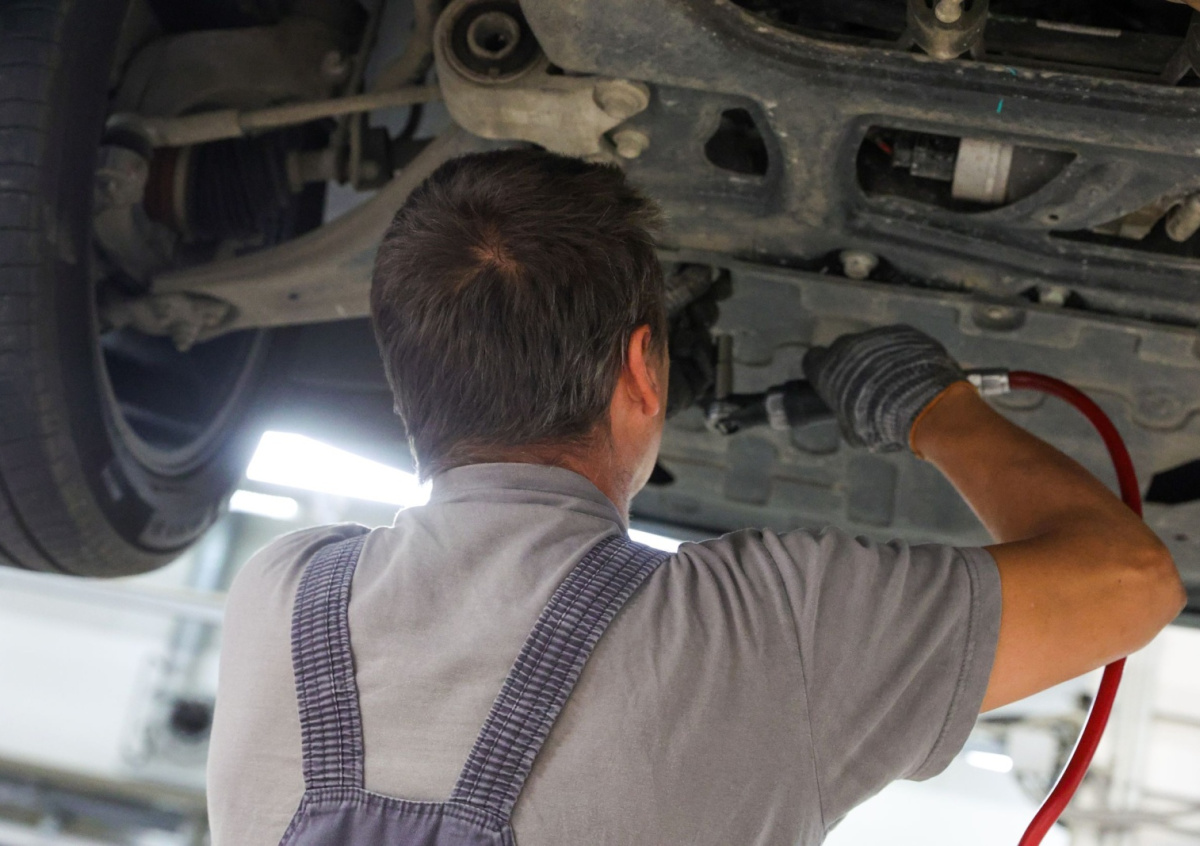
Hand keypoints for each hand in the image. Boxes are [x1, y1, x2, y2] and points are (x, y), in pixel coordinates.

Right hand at [802, 324, 966, 451]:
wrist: (925, 404)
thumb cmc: (881, 423)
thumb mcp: (854, 431)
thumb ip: (846, 417)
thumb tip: (853, 419)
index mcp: (825, 369)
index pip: (812, 361)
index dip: (821, 370)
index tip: (831, 381)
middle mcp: (846, 346)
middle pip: (844, 350)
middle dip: (853, 365)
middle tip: (869, 387)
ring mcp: (876, 335)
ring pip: (874, 346)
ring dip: (881, 360)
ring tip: (898, 384)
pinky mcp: (905, 332)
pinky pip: (900, 342)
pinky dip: (905, 354)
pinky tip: (915, 375)